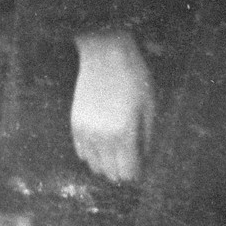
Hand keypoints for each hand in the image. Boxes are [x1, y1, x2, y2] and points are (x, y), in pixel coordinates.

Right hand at [71, 29, 154, 183]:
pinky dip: (92, 153)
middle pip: (111, 173)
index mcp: (124, 134)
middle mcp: (102, 138)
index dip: (136, 172)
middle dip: (122, 170)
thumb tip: (144, 158)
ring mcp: (86, 132)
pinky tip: (102, 142)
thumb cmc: (133, 76)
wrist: (105, 53)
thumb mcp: (149, 106)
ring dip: (106, 163)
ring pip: (94, 166)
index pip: (128, 172)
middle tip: (131, 158)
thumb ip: (147, 137)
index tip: (141, 165)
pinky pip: (82, 152)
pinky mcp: (75, 124)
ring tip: (117, 150)